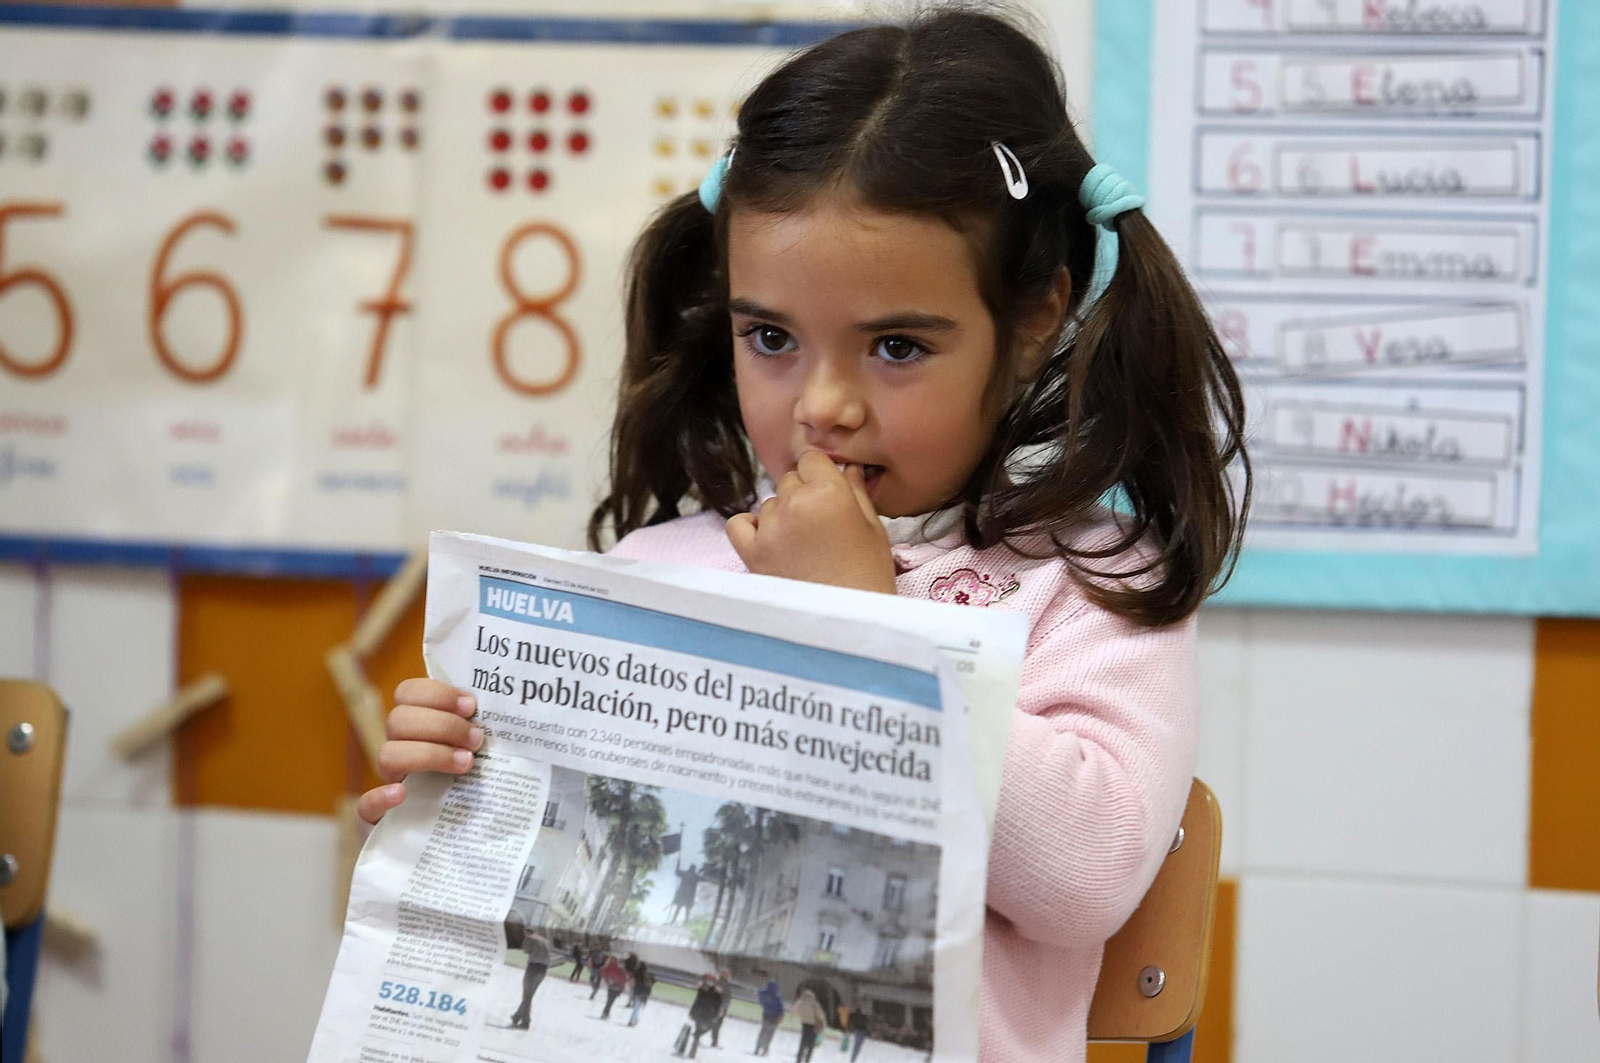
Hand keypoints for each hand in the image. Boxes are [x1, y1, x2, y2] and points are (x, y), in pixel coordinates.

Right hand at [356, 678, 482, 823]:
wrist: (454, 837)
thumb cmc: (473, 782)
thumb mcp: (476, 751)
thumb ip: (480, 731)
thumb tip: (509, 711)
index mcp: (417, 727)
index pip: (408, 693)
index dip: (438, 694)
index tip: (471, 706)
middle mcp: (399, 750)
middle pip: (399, 720)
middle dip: (442, 725)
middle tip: (476, 740)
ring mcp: (388, 783)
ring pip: (387, 754)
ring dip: (428, 755)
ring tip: (466, 764)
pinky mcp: (380, 818)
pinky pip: (365, 805)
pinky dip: (380, 797)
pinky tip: (402, 794)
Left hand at [726, 451, 896, 593]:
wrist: (848, 621)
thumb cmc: (868, 574)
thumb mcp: (873, 528)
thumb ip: (856, 492)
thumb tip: (848, 469)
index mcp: (828, 492)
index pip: (812, 459)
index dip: (821, 474)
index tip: (829, 491)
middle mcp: (794, 505)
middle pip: (790, 480)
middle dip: (803, 494)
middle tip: (820, 523)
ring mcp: (769, 529)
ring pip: (769, 503)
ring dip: (782, 514)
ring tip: (803, 542)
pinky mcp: (752, 553)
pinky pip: (738, 524)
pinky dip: (750, 527)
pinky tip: (769, 538)